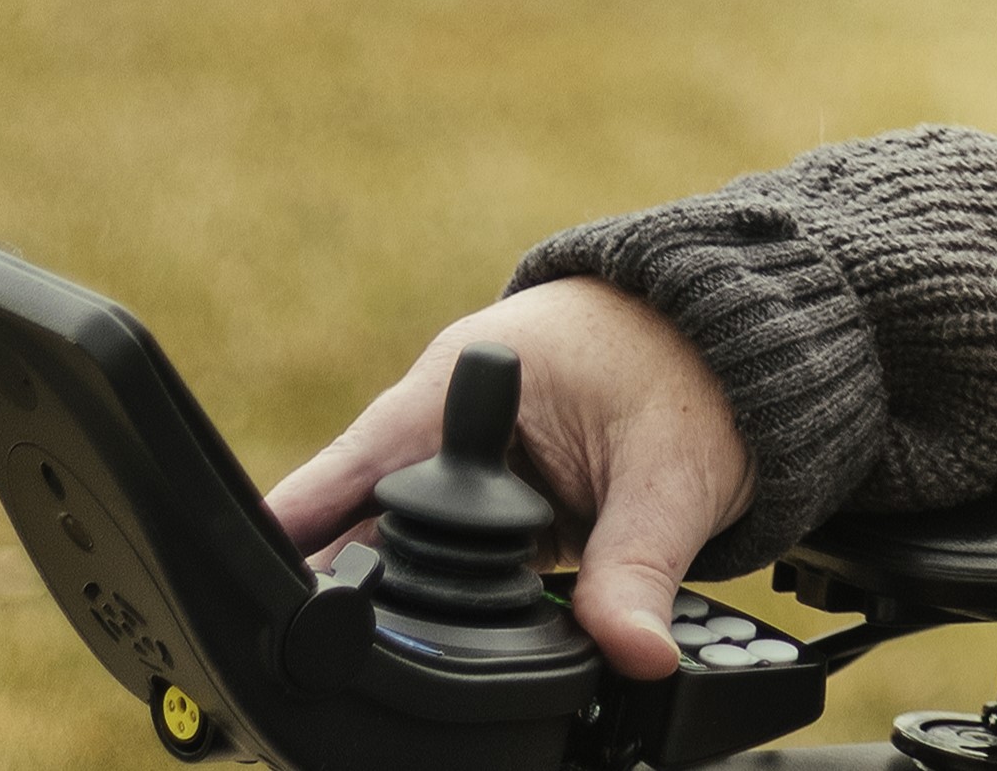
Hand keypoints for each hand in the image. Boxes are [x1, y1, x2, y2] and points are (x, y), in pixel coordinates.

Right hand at [266, 279, 756, 678]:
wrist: (737, 340)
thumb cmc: (698, 369)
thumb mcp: (673, 472)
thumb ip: (640, 566)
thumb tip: (633, 652)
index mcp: (461, 385)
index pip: (354, 465)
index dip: (303, 526)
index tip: (258, 584)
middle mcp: (443, 423)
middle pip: (360, 516)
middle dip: (338, 580)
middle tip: (308, 649)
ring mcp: (465, 466)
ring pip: (398, 542)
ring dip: (387, 592)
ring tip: (352, 655)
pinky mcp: (494, 505)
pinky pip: (446, 556)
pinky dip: (439, 594)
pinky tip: (418, 642)